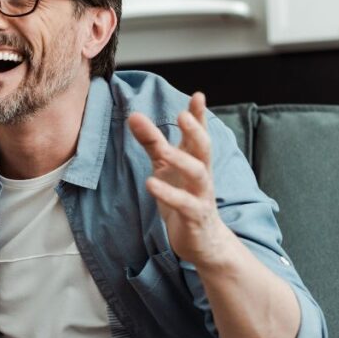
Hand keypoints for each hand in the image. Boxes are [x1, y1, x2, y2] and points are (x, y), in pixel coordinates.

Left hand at [127, 92, 231, 265]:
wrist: (204, 241)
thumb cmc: (184, 197)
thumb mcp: (165, 167)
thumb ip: (152, 142)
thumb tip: (134, 115)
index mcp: (195, 160)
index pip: (199, 134)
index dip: (199, 116)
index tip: (198, 96)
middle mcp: (202, 174)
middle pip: (203, 148)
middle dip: (195, 131)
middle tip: (183, 115)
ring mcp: (201, 195)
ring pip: (198, 174)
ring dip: (181, 161)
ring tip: (163, 150)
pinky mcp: (195, 216)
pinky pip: (184, 204)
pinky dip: (168, 194)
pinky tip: (151, 184)